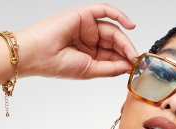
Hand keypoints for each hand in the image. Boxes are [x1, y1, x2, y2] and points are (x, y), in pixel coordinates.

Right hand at [16, 3, 138, 79]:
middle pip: (115, 42)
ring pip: (112, 30)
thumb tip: (128, 66)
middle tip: (135, 59)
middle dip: (127, 50)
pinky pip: (105, 11)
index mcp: (90, 55)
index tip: (137, 67)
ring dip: (124, 40)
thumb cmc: (57, 64)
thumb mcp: (90, 70)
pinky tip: (130, 26)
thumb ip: (110, 68)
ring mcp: (87, 27)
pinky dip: (119, 15)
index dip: (125, 60)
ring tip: (131, 52)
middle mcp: (89, 40)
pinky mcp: (84, 15)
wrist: (38, 54)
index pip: (113, 56)